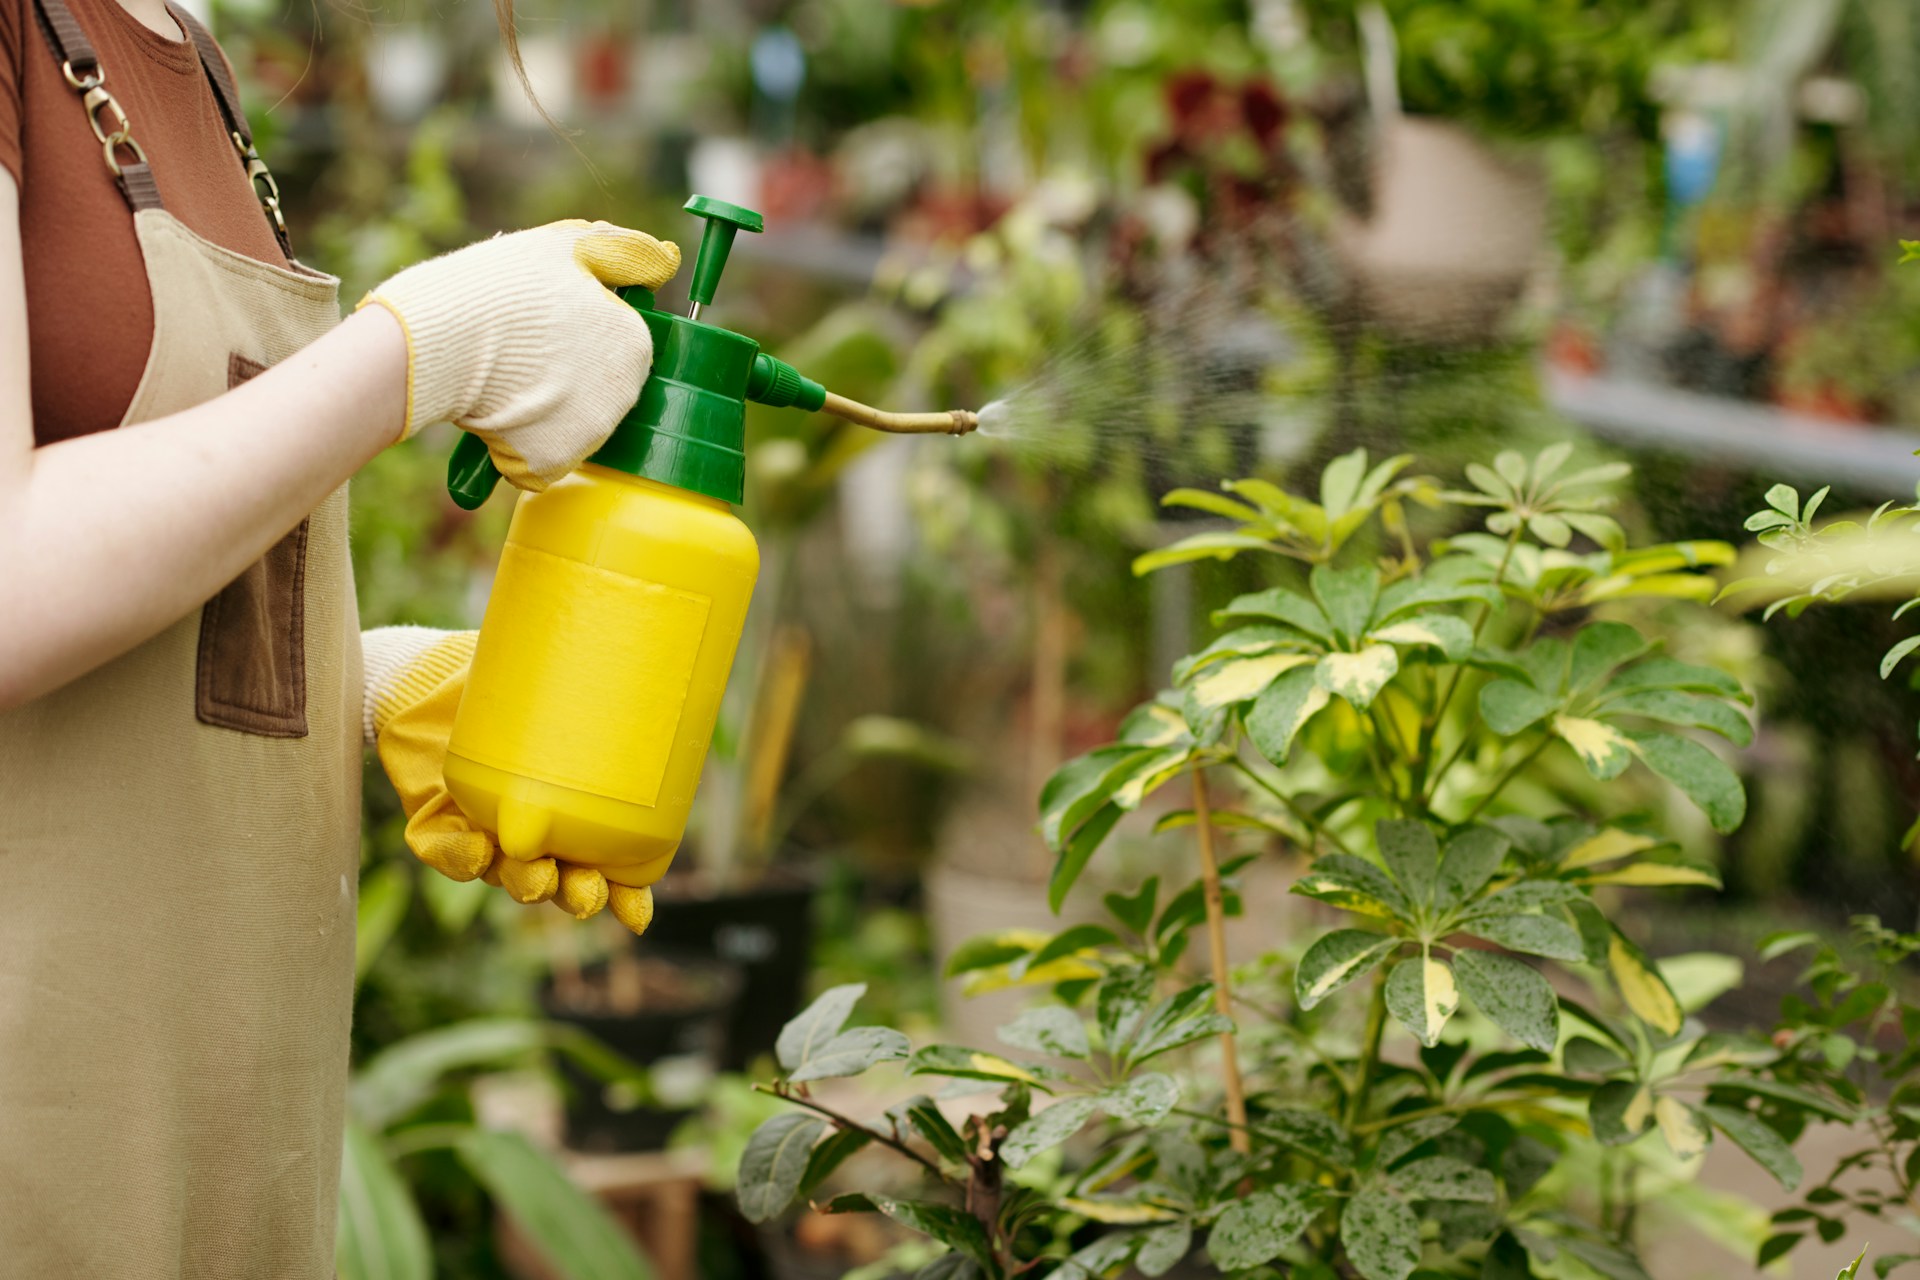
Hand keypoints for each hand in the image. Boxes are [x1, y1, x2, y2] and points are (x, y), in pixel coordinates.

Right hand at [359, 221, 680, 490]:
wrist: (437, 342)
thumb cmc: (501, 288)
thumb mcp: (568, 247)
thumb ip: (625, 252)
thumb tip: (665, 260)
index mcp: (634, 344)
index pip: (618, 343)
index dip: (580, 329)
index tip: (544, 321)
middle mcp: (625, 396)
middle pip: (596, 386)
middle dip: (563, 372)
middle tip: (518, 349)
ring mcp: (590, 436)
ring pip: (567, 422)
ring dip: (539, 408)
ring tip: (501, 377)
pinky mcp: (552, 464)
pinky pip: (539, 456)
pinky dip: (517, 442)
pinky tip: (492, 412)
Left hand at [362, 626, 654, 933]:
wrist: (426, 674)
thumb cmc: (499, 676)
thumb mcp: (549, 676)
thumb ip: (586, 673)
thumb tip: (652, 633)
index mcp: (569, 811)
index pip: (604, 865)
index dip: (623, 896)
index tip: (639, 915)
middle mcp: (529, 830)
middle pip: (558, 880)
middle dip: (574, 895)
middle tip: (586, 891)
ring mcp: (483, 830)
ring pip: (505, 873)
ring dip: (524, 882)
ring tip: (537, 874)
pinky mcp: (434, 821)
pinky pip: (445, 851)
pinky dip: (460, 855)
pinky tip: (476, 850)